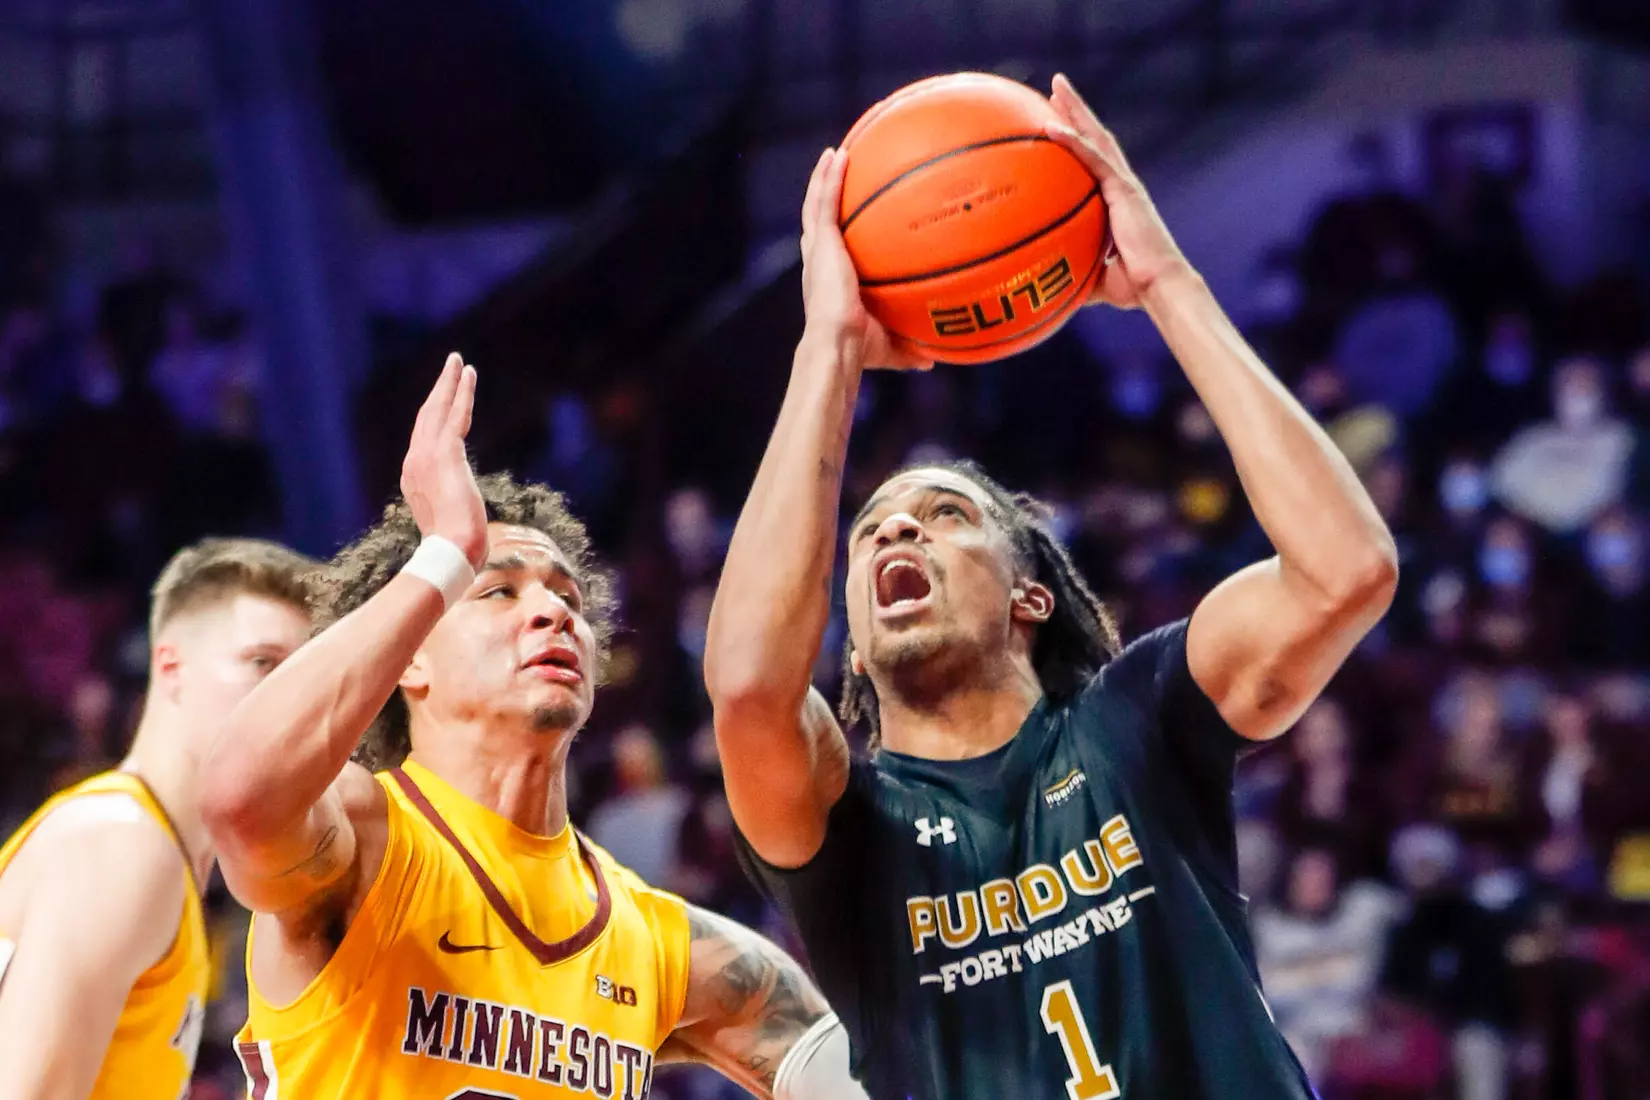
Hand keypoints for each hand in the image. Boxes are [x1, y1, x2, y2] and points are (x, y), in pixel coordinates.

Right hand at [400, 353, 487, 568]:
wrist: (451, 551)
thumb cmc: (456, 547)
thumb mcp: (450, 523)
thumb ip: (452, 511)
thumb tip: (465, 524)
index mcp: (413, 478)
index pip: (423, 439)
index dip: (433, 417)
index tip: (444, 401)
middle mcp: (414, 462)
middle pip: (425, 417)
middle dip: (438, 391)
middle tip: (450, 367)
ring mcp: (427, 456)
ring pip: (438, 409)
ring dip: (449, 383)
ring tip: (458, 362)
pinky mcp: (447, 453)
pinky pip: (456, 414)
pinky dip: (462, 391)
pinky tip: (469, 373)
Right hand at [800, 148, 931, 370]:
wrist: (838, 344)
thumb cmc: (858, 351)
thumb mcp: (889, 346)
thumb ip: (909, 348)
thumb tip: (933, 360)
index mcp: (828, 281)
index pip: (828, 251)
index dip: (832, 234)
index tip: (843, 220)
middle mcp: (818, 262)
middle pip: (817, 222)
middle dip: (823, 197)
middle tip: (834, 176)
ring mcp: (818, 250)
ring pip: (815, 205)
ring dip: (823, 178)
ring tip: (833, 154)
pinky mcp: (822, 242)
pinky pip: (824, 201)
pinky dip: (828, 177)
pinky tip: (838, 154)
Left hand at [1044, 74, 1192, 309]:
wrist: (1158, 287)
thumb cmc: (1134, 288)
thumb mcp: (1095, 277)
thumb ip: (1074, 271)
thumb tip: (1048, 286)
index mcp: (1118, 201)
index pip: (1095, 161)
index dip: (1079, 139)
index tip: (1059, 120)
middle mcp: (1122, 185)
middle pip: (1096, 137)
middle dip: (1077, 111)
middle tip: (1056, 88)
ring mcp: (1124, 184)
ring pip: (1095, 137)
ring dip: (1076, 110)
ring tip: (1056, 85)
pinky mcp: (1123, 190)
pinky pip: (1093, 159)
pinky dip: (1072, 141)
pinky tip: (1050, 126)